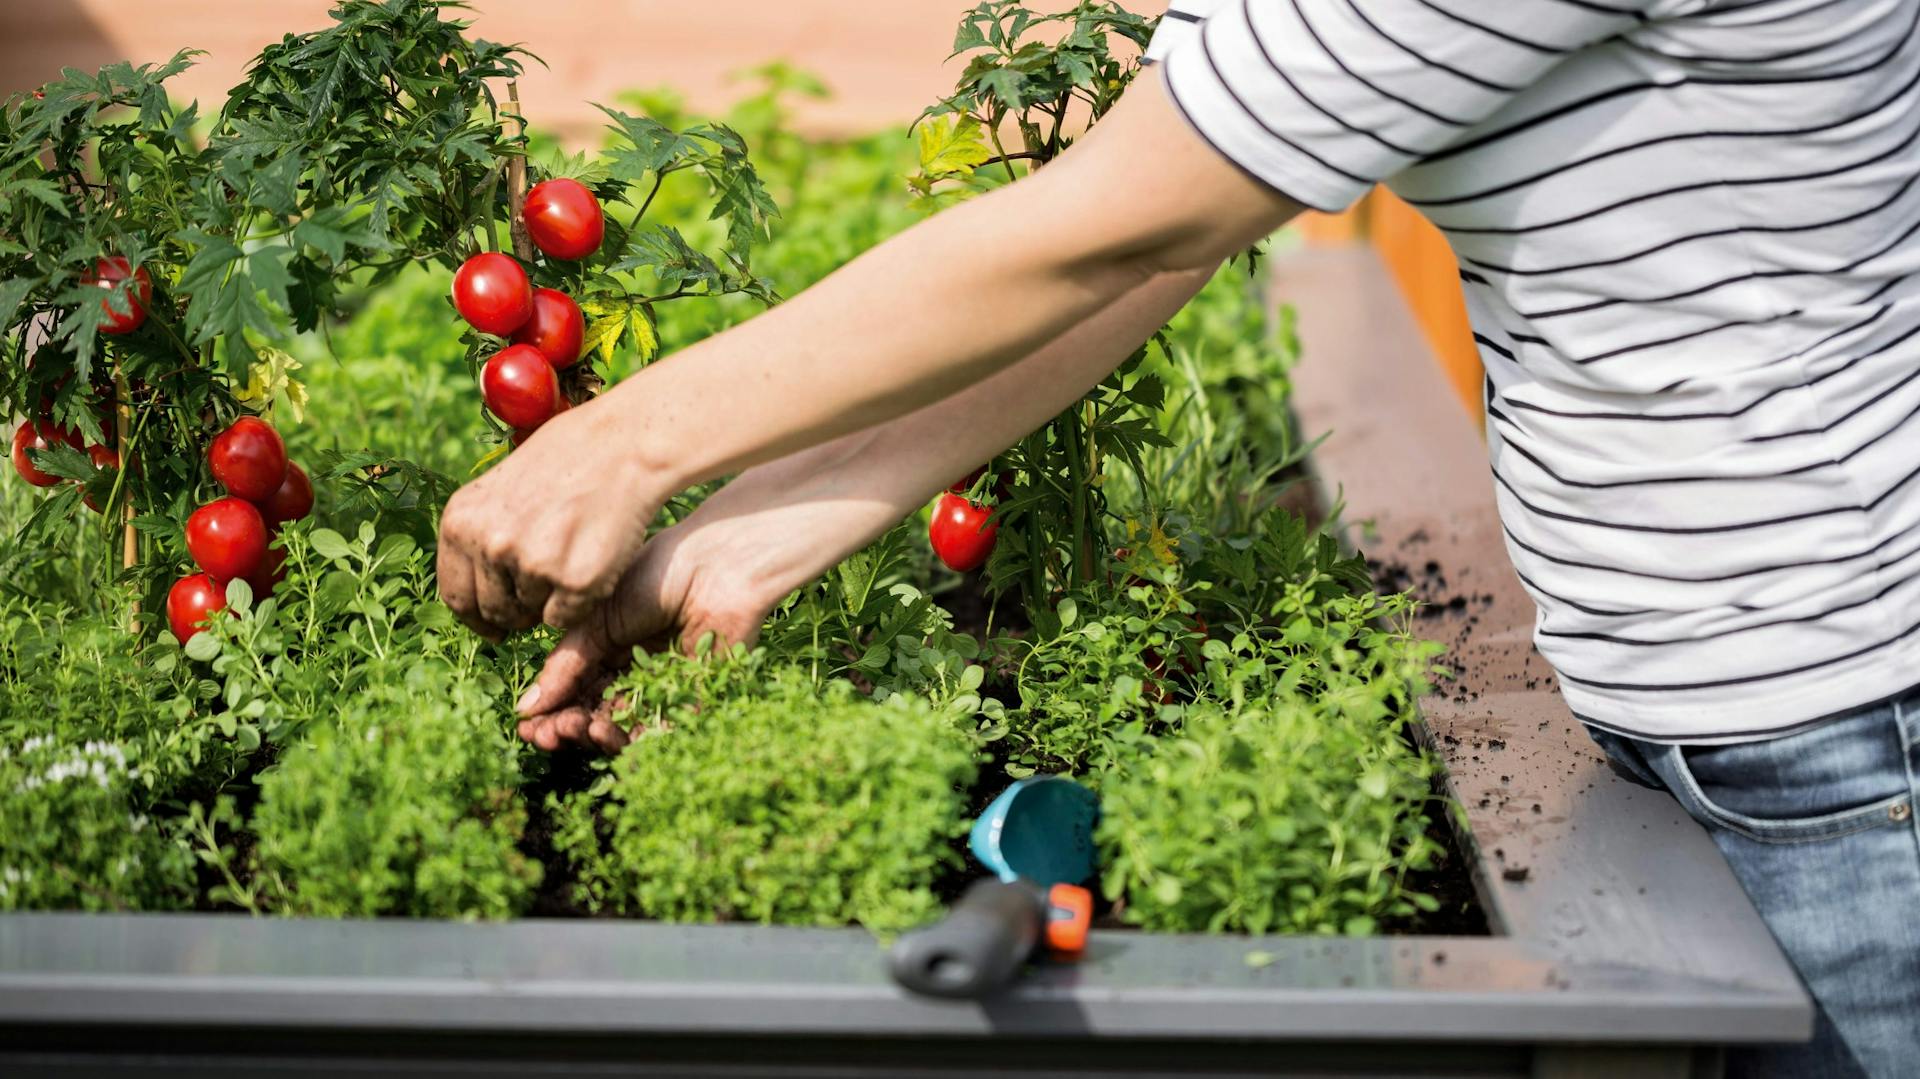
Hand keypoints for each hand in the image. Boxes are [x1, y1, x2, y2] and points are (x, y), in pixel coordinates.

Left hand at [438, 398, 667, 638]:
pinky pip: (566, 618)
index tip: (493, 625)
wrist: (624, 446)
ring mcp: (531, 565)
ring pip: (531, 615)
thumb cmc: (568, 458)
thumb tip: (479, 586)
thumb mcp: (502, 486)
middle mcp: (490, 545)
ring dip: (550, 601)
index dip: (476, 615)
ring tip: (572, 560)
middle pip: (494, 611)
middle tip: (542, 594)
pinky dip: (579, 604)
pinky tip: (591, 567)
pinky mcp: (575, 581)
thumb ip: (483, 531)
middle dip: (516, 612)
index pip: (456, 593)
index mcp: (462, 521)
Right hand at [510, 444, 911, 752]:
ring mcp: (668, 687)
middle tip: (546, 736)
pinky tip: (609, 732)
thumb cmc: (658, 572)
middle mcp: (638, 672)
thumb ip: (565, 664)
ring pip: (625, 729)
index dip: (550, 714)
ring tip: (580, 728)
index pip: (575, 693)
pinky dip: (634, 740)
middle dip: (567, 730)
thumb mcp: (597, 617)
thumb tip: (527, 709)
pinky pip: (664, 731)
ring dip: (595, 736)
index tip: (525, 726)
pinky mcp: (698, 698)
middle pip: (595, 716)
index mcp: (612, 649)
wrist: (716, 562)